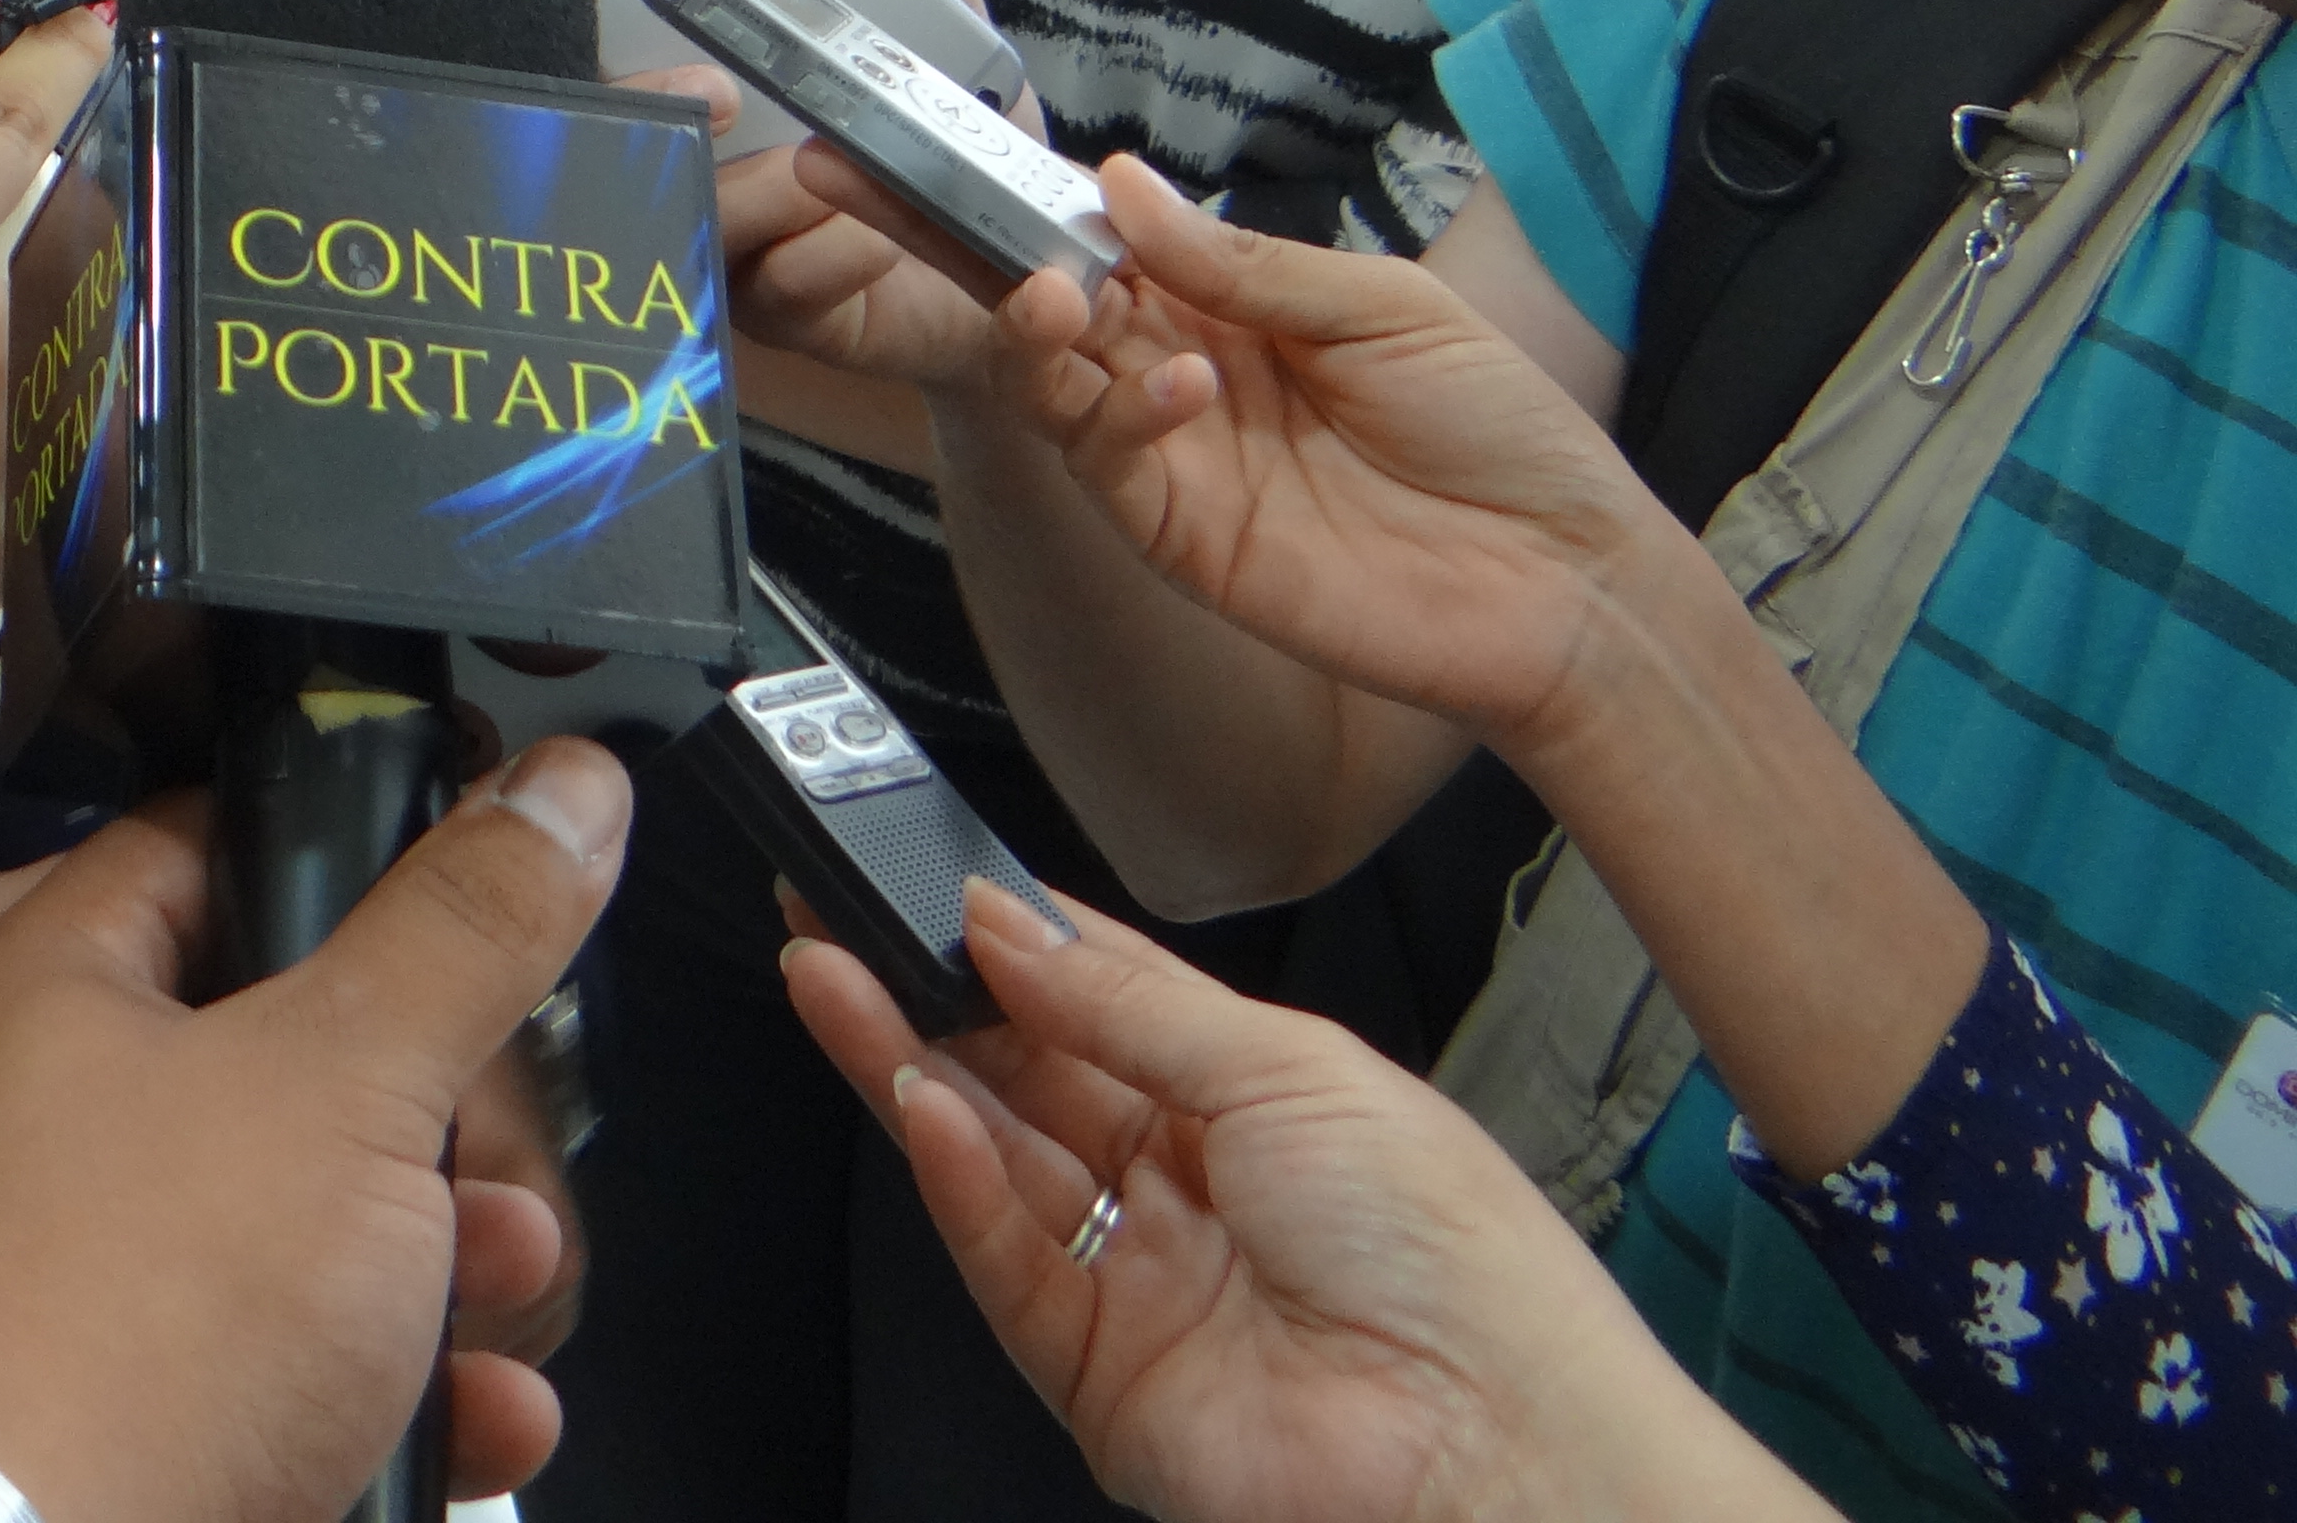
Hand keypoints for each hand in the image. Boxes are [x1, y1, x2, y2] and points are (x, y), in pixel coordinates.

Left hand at [0, 749, 630, 1522]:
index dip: (338, 840)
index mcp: (57, 989)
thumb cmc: (128, 1338)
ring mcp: (97, 1281)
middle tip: (498, 1127)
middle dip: (435, 1106)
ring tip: (500, 1279)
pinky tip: (479, 1410)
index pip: (202, 841)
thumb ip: (464, 930)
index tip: (458, 864)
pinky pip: (306, 1372)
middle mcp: (57, 1124)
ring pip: (314, 1225)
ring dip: (445, 1260)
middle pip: (291, 1052)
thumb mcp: (348, 1079)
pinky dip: (410, 1390)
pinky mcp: (148, 1413)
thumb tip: (555, 795)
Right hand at [674, 0, 1051, 390]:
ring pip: (710, 212)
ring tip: (855, 168)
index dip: (640, 60)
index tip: (684, 47)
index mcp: (734, 89)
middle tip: (727, 96)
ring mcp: (733, 243)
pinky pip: (780, 280)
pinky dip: (837, 251)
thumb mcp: (960, 36)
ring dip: (783, 187)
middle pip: (637, 141)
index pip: (637, 63)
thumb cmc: (963, 142)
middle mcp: (713, 164)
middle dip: (669, 112)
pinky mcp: (773, 313)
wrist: (1032, 263)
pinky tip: (886, 240)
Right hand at [783, 888, 1808, 1522]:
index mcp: (1253, 1097)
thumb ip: (1128, 1001)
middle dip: (925, 990)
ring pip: (990, 1158)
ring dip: (906, 1066)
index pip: (1097, 995)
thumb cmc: (1454, 1259)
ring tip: (832, 980)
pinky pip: (1003, 1264)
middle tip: (835, 915)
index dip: (1008, 936)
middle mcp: (1186, 1185)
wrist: (1493, 1450)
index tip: (921, 876)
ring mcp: (1137, 1280)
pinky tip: (920, 1108)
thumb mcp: (1292, 1069)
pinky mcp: (1097, 1373)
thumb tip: (1008, 923)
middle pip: (1022, 1071)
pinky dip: (953, 1183)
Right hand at [964, 160, 1652, 745]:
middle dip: (1028, 268)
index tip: (1023, 169)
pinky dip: (1120, 419)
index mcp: (1239, 317)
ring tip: (1053, 295)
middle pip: (1070, 319)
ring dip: (1035, 340)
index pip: (1123, 255)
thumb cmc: (1498, 430)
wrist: (1566, 578)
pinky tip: (1183, 382)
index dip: (1071, 216)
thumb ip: (1250, 263)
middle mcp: (1192, 382)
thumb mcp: (1384, 309)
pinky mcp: (1187, 540)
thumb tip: (1121, 181)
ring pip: (1059, 395)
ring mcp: (1185, 463)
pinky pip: (1113, 473)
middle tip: (1009, 231)